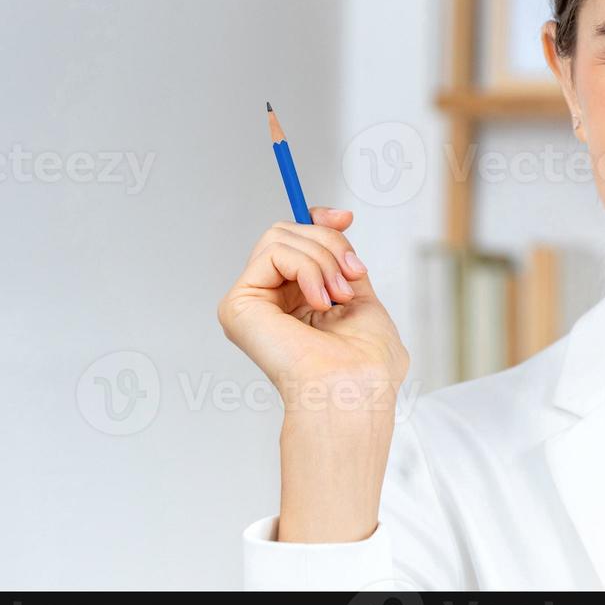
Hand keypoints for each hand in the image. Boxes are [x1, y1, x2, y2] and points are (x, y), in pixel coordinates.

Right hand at [218, 206, 408, 541]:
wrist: (354, 387)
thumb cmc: (366, 362)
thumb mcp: (361, 297)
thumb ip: (342, 262)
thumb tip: (337, 220)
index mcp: (297, 302)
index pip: (293, 242)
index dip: (317, 222)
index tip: (344, 217)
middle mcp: (270, 301)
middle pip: (287, 232)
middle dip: (328, 243)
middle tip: (350, 275)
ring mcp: (251, 302)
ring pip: (280, 237)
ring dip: (323, 259)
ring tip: (338, 297)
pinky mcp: (238, 304)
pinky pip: (273, 252)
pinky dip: (307, 268)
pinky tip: (318, 303)